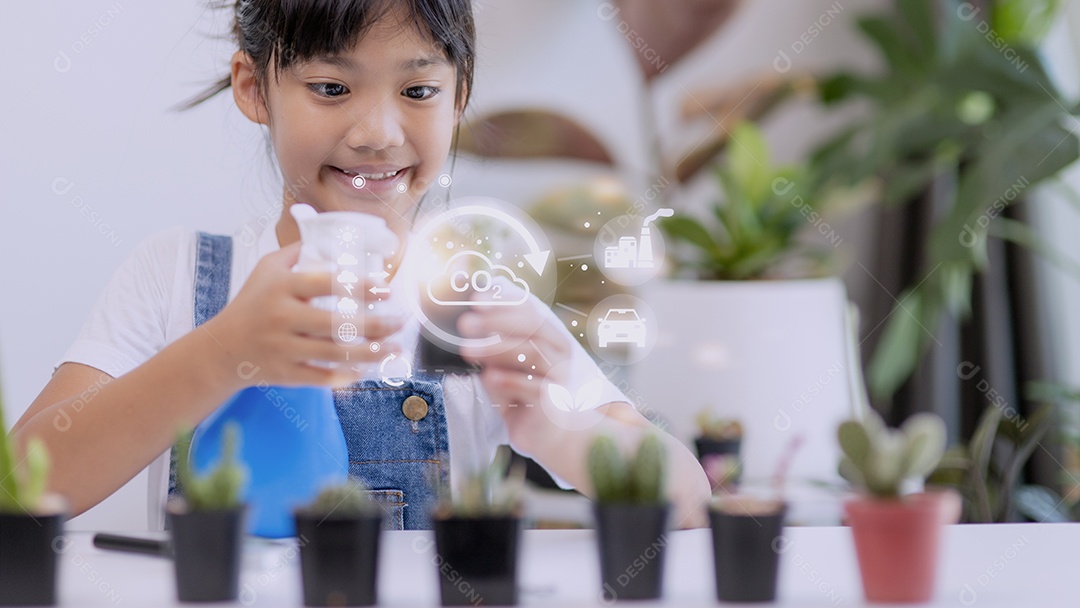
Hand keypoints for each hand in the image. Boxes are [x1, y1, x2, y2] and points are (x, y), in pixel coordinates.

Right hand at [203, 243, 403, 388]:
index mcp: (282, 287)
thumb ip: (298, 251)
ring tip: (394, 347)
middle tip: (401, 321)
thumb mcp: (267, 269)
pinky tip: (365, 369)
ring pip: (335, 354)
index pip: (326, 283)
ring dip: (372, 353)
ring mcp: (283, 348)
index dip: (360, 285)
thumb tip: (332, 236)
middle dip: (377, 324)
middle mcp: (282, 317)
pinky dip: (346, 376)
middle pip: (338, 323)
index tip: (386, 288)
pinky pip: (322, 377)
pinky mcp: (284, 373)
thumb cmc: (251, 303)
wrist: (221, 349)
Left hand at [457, 280, 574, 452]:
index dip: (504, 300)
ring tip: (466, 350)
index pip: (530, 308)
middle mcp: (557, 351)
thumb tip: (466, 318)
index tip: (476, 298)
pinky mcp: (553, 401)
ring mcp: (558, 375)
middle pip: (533, 325)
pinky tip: (488, 377)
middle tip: (465, 322)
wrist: (550, 433)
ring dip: (496, 348)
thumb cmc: (523, 392)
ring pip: (531, 353)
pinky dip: (509, 380)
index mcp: (548, 334)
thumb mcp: (506, 363)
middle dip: (497, 319)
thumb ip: (493, 342)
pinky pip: (533, 387)